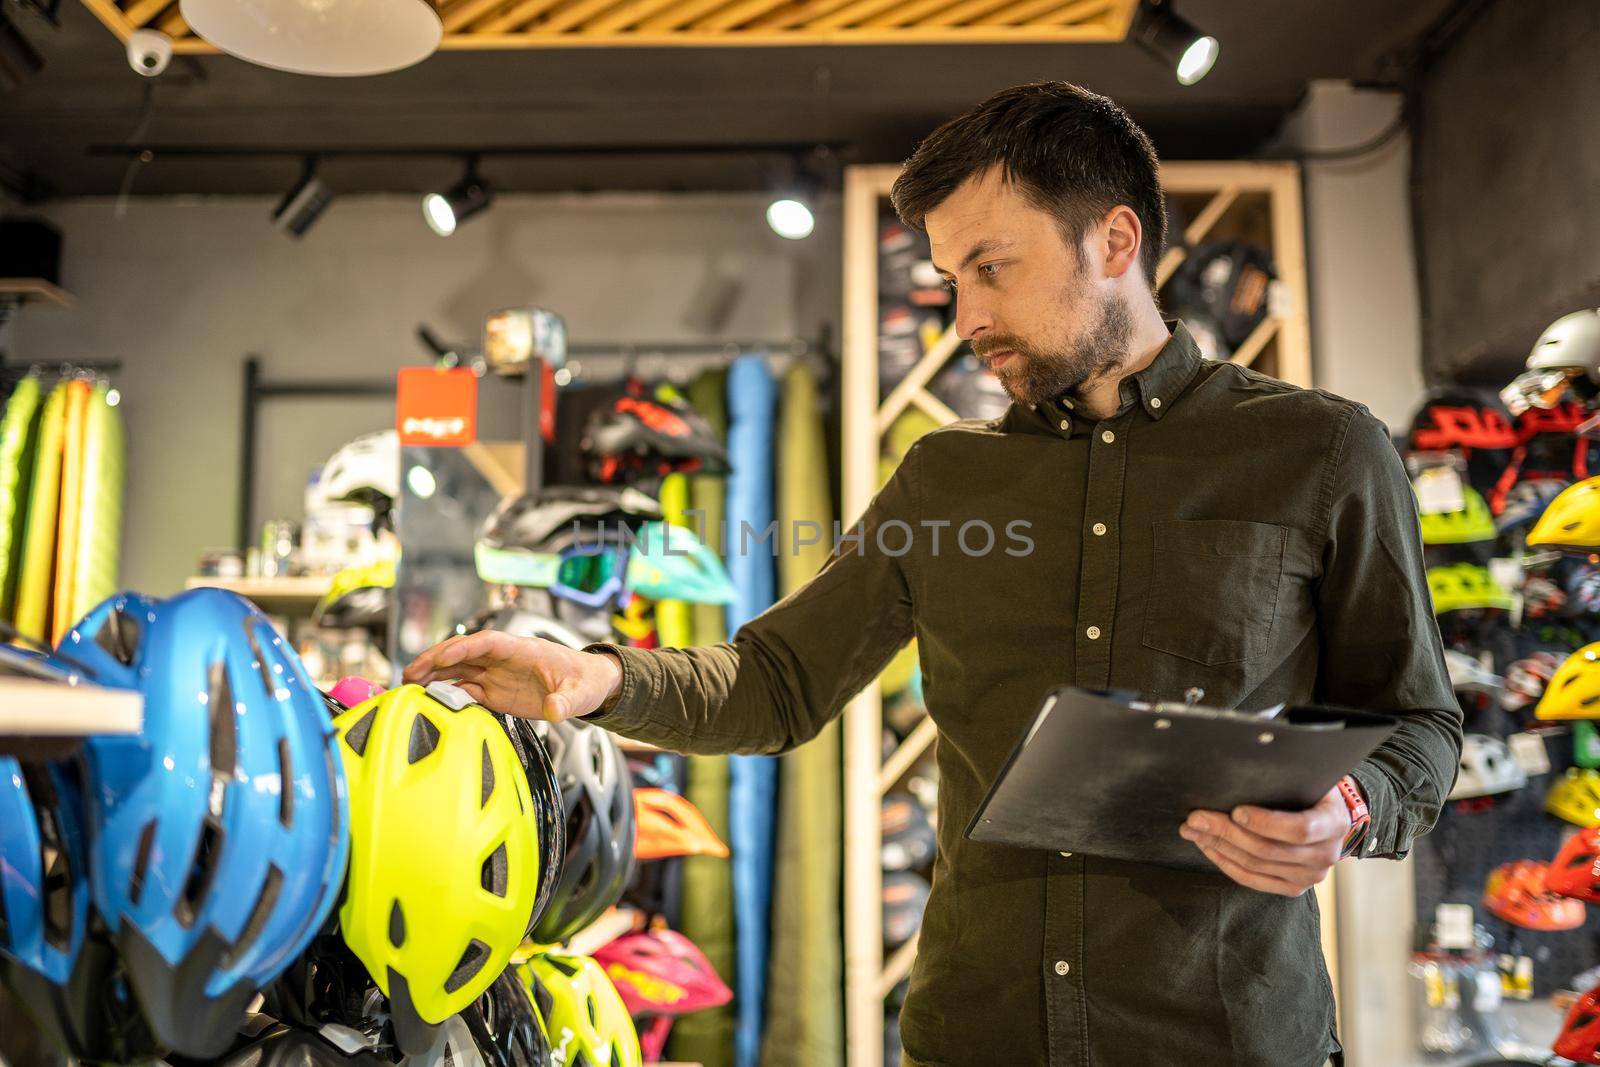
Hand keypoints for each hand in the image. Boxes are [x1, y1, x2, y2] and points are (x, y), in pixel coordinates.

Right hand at [402, 630, 621, 722]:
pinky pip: (465, 689)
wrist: (590, 686)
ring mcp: (497, 675)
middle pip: (463, 653)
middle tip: (409, 673)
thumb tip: (555, 710)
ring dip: (434, 676)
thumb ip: (566, 701)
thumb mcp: (580, 692)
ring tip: (408, 686)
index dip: (464, 648)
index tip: (442, 657)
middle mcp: (504, 660)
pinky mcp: (495, 692)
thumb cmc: (585, 680)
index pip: (488, 642)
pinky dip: (447, 693)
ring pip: (459, 670)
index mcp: (522, 650)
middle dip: (436, 660)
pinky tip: (429, 701)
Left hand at [1180, 784, 1350, 895]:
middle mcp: (1325, 855)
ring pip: (1255, 865)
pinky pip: (1253, 880)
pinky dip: (1226, 863)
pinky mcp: (1292, 888)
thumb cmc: (1310, 792)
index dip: (1265, 823)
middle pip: (1268, 849)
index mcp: (1333, 822)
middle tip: (1196, 817)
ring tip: (1193, 829)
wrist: (1328, 819)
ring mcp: (1309, 876)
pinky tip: (1207, 846)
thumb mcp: (1308, 779)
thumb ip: (1286, 775)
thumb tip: (1241, 760)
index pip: (1299, 829)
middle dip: (1226, 832)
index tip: (1236, 811)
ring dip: (1218, 846)